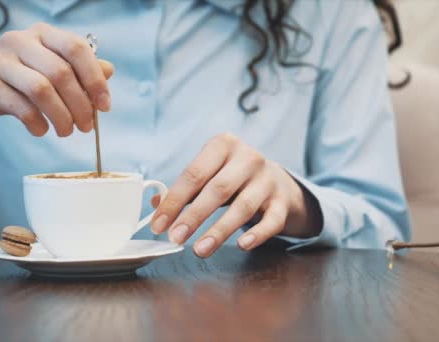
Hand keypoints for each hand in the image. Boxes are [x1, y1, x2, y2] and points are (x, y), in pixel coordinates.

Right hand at [0, 23, 112, 166]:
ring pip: (42, 89)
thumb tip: (109, 70)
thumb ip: (78, 71)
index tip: (105, 106)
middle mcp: (19, 40)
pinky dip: (37, 123)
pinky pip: (20, 106)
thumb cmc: (16, 85)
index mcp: (42, 34)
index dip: (95, 79)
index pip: (77, 48)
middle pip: (61, 72)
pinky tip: (41, 130)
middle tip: (86, 127)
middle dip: (80, 105)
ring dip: (61, 116)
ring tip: (66, 132)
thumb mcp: (49, 74)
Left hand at [150, 133, 321, 257]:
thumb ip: (183, 189)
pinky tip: (243, 245)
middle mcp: (248, 158)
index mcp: (223, 145)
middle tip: (175, 238)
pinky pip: (272, 221)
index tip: (158, 224)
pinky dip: (258, 234)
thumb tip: (155, 205)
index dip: (174, 201)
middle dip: (193, 216)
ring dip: (219, 231)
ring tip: (200, 250)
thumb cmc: (232, 177)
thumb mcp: (208, 174)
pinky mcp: (283, 202)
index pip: (194, 174)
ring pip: (242, 207)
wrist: (275, 179)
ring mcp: (268, 180)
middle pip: (217, 190)